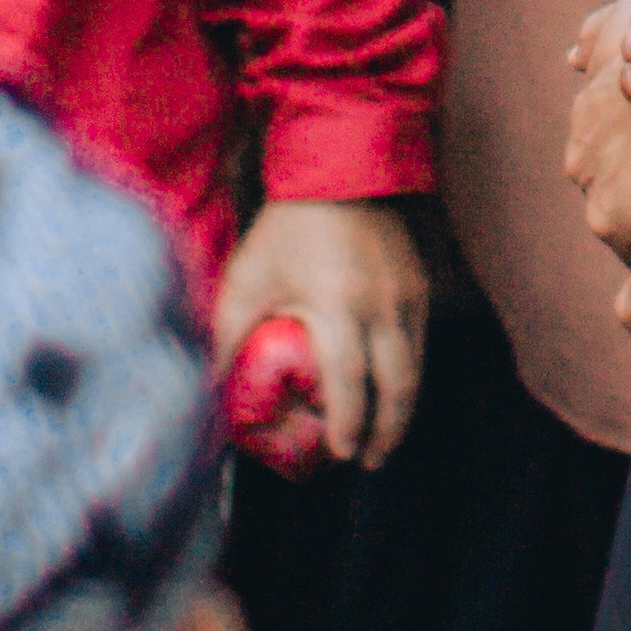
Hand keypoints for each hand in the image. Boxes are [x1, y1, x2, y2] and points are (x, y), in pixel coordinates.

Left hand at [209, 198, 428, 473]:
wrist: (339, 168)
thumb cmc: (285, 229)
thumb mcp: (246, 278)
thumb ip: (228, 336)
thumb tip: (209, 392)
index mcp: (338, 303)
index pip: (350, 379)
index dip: (349, 422)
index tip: (342, 454)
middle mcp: (383, 304)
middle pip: (399, 384)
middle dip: (388, 430)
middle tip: (371, 461)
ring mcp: (409, 294)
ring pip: (417, 367)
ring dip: (403, 408)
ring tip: (384, 438)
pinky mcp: (421, 284)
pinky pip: (421, 343)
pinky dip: (408, 375)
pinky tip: (391, 391)